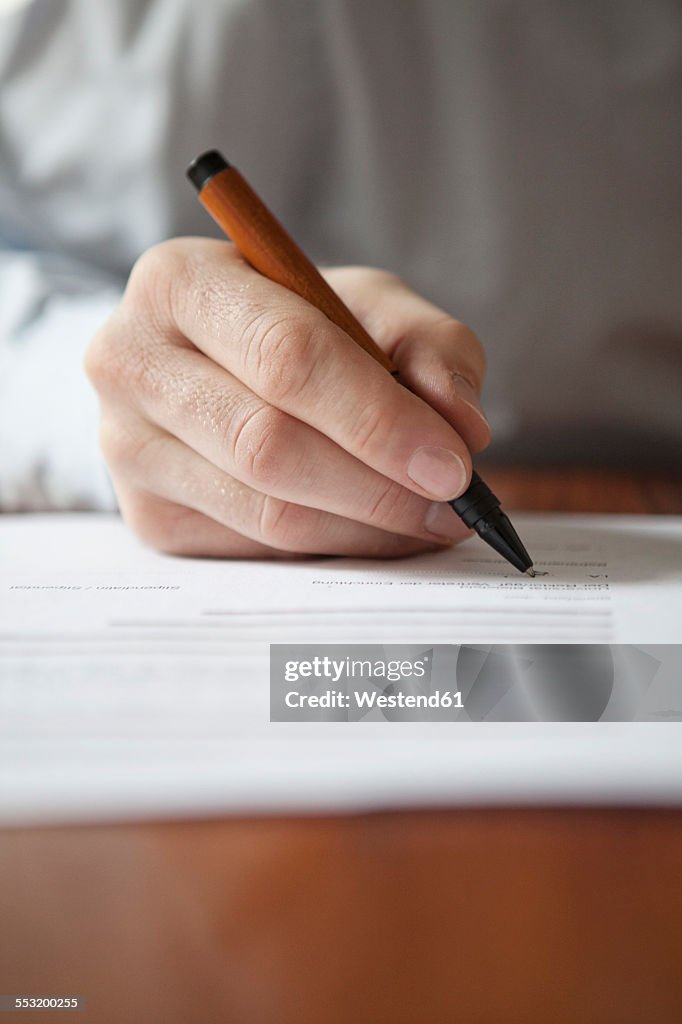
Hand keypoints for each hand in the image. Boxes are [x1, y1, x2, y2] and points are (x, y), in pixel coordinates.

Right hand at [85, 239, 489, 557]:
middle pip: (268, 445)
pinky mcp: (147, 516)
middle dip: (378, 486)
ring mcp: (126, 448)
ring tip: (429, 521)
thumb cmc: (295, 324)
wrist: (209, 366)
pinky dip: (331, 549)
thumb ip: (429, 346)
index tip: (454, 465)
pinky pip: (256, 550)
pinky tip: (374, 531)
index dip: (378, 417)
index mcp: (178, 282)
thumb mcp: (366, 304)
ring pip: (264, 513)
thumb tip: (462, 426)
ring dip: (364, 530)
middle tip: (454, 507)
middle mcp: (129, 362)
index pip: (285, 356)